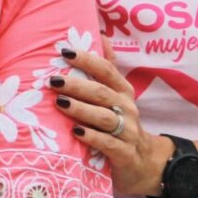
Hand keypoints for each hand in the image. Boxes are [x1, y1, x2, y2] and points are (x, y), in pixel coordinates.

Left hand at [49, 38, 172, 195]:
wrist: (144, 163)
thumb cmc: (121, 124)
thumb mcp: (117, 96)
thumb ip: (107, 68)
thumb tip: (100, 34)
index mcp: (122, 91)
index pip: (106, 70)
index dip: (87, 60)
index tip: (64, 51)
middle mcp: (126, 108)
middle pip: (101, 92)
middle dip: (77, 85)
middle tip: (53, 80)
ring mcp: (127, 131)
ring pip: (103, 117)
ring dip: (81, 109)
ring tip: (60, 103)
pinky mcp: (124, 153)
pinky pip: (108, 143)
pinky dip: (92, 137)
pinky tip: (76, 133)